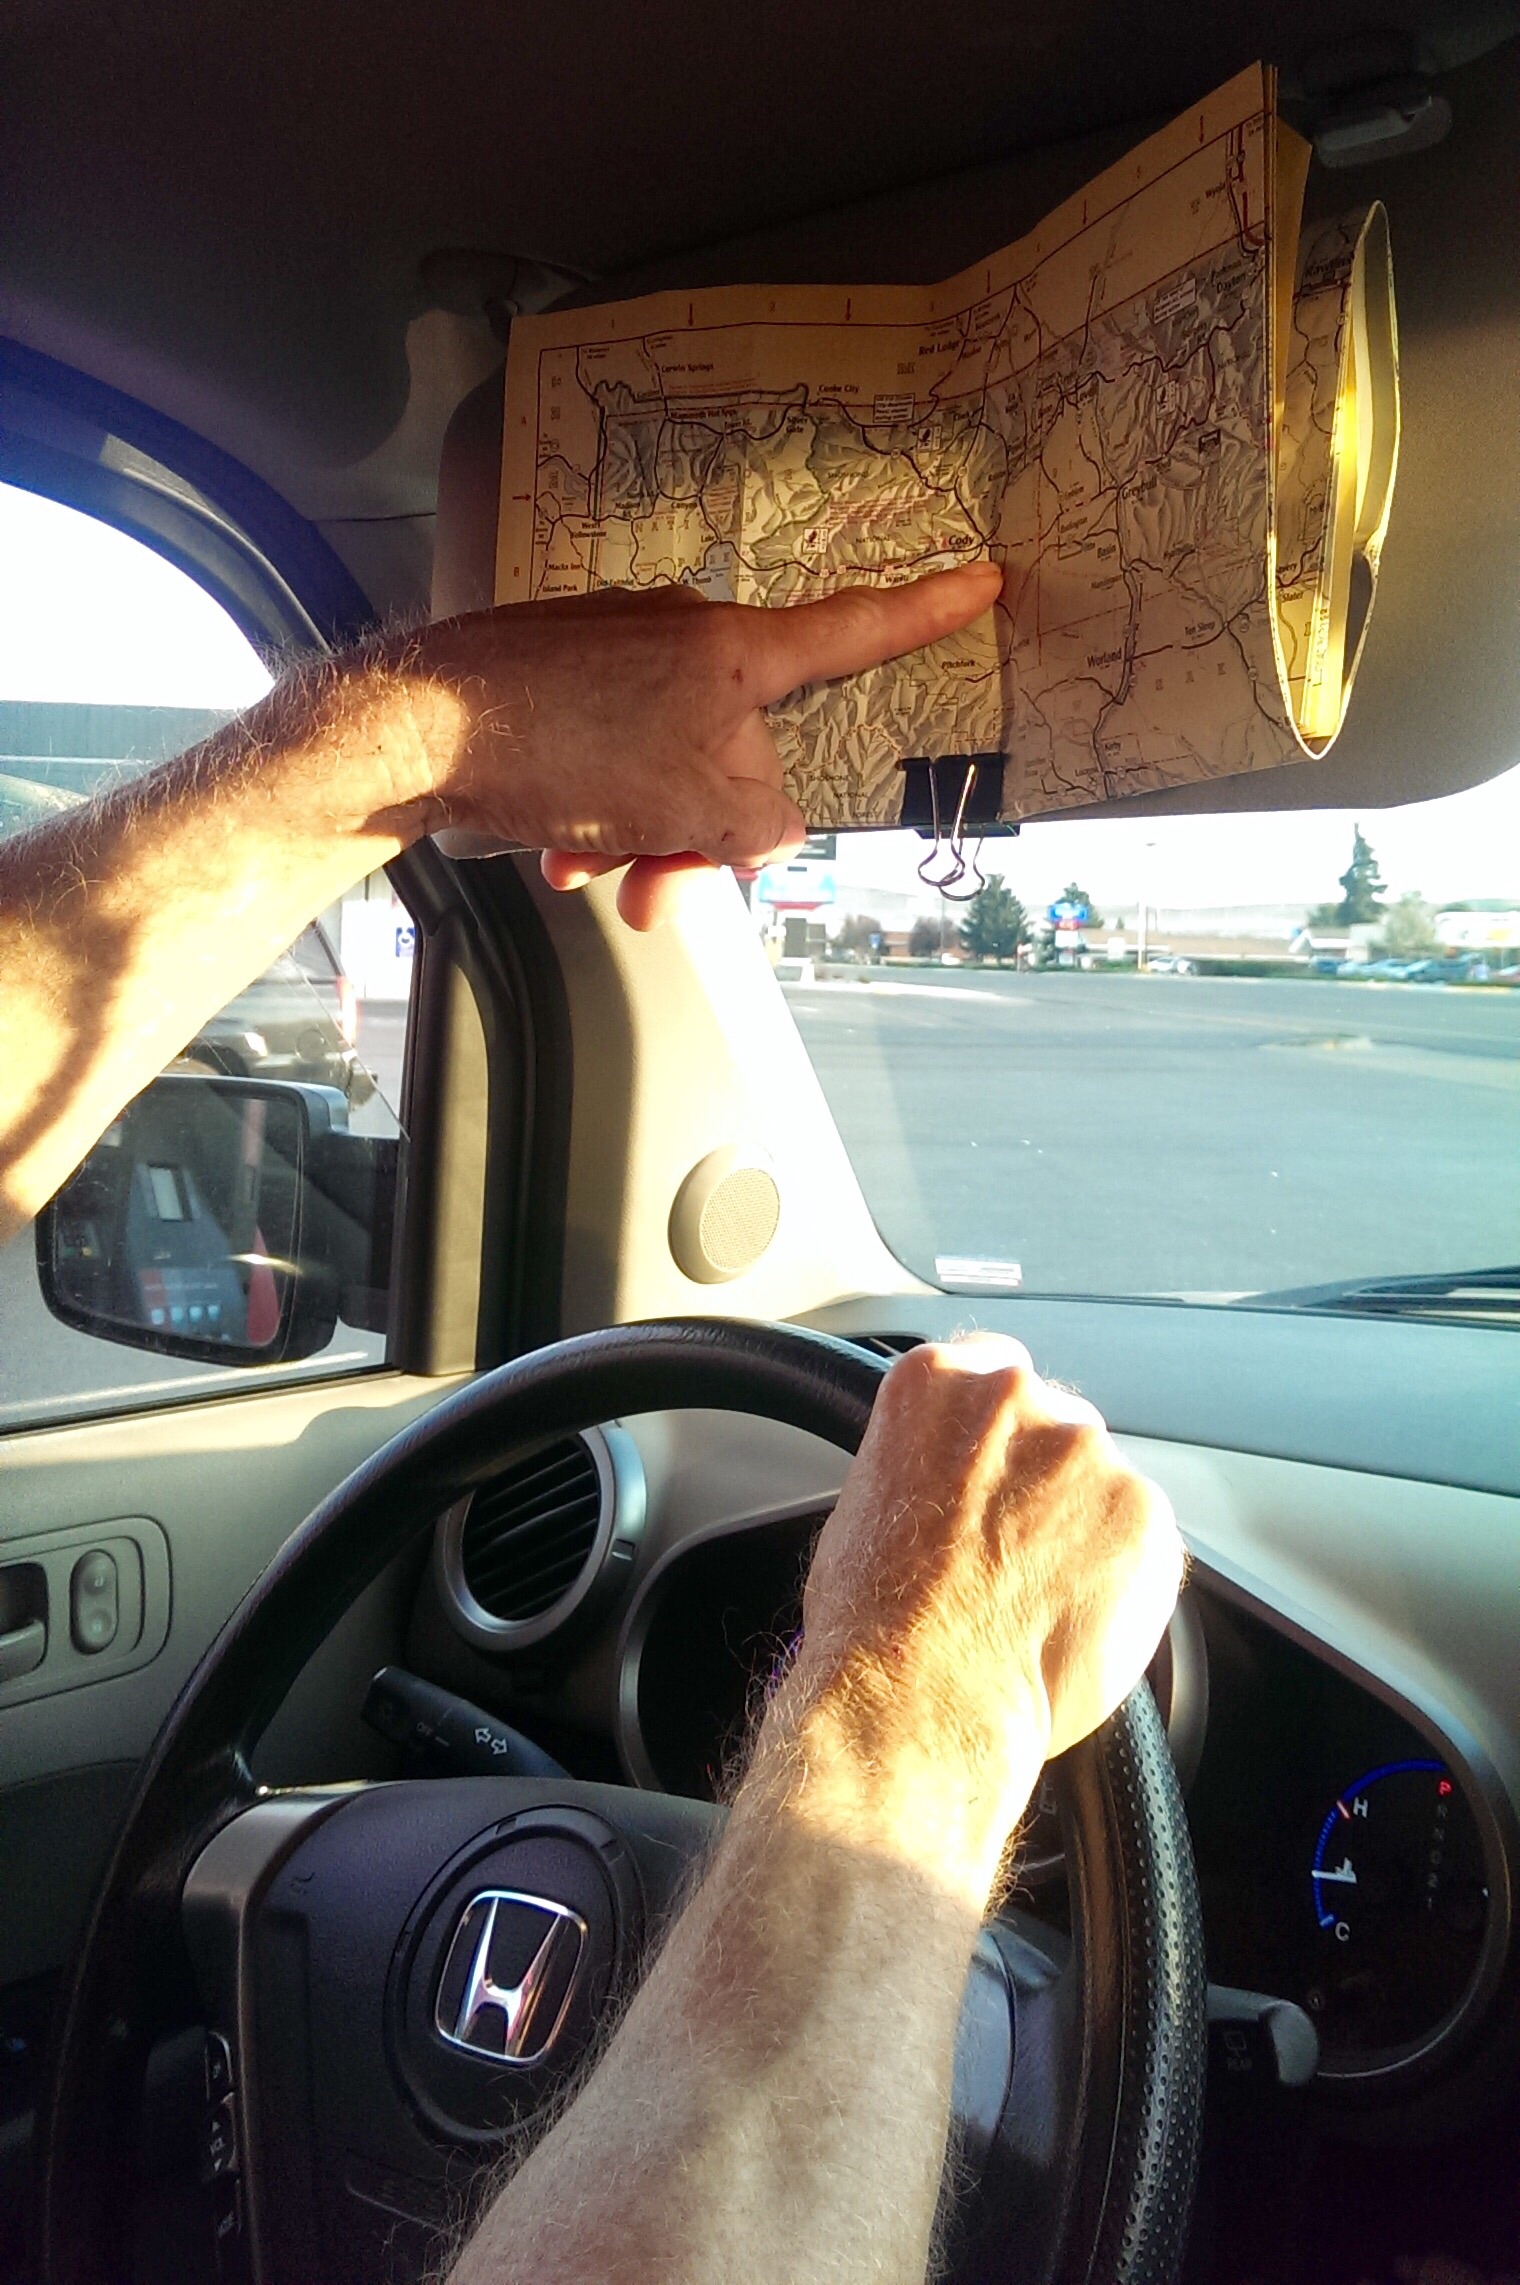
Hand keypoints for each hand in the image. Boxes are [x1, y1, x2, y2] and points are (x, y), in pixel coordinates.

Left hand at [411, 563, 1001, 926]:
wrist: (412, 730)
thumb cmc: (564, 752)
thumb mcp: (698, 808)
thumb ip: (763, 821)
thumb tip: (761, 821)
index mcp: (734, 650)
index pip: (854, 631)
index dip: (925, 614)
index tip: (984, 578)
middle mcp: (682, 633)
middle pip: (744, 746)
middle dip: (708, 828)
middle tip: (660, 887)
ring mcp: (617, 648)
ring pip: (670, 763)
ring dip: (643, 833)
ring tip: (590, 872)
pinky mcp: (559, 672)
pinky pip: (611, 755)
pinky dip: (596, 810)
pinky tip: (556, 851)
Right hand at [786, 1335, 1184, 1870]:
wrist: (920, 1697)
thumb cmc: (873, 1625)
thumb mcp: (864, 1508)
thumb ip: (922, 1466)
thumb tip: (946, 1487)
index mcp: (937, 1382)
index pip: (990, 1368)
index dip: (994, 1431)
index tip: (993, 1466)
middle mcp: (1016, 1397)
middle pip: (1053, 1422)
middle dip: (1044, 1482)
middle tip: (1010, 1556)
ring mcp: (1087, 1451)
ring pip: (1102, 1485)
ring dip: (1084, 1531)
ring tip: (1035, 1602)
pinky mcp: (1145, 1513)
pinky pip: (1145, 1542)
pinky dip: (1124, 1579)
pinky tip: (1072, 1619)